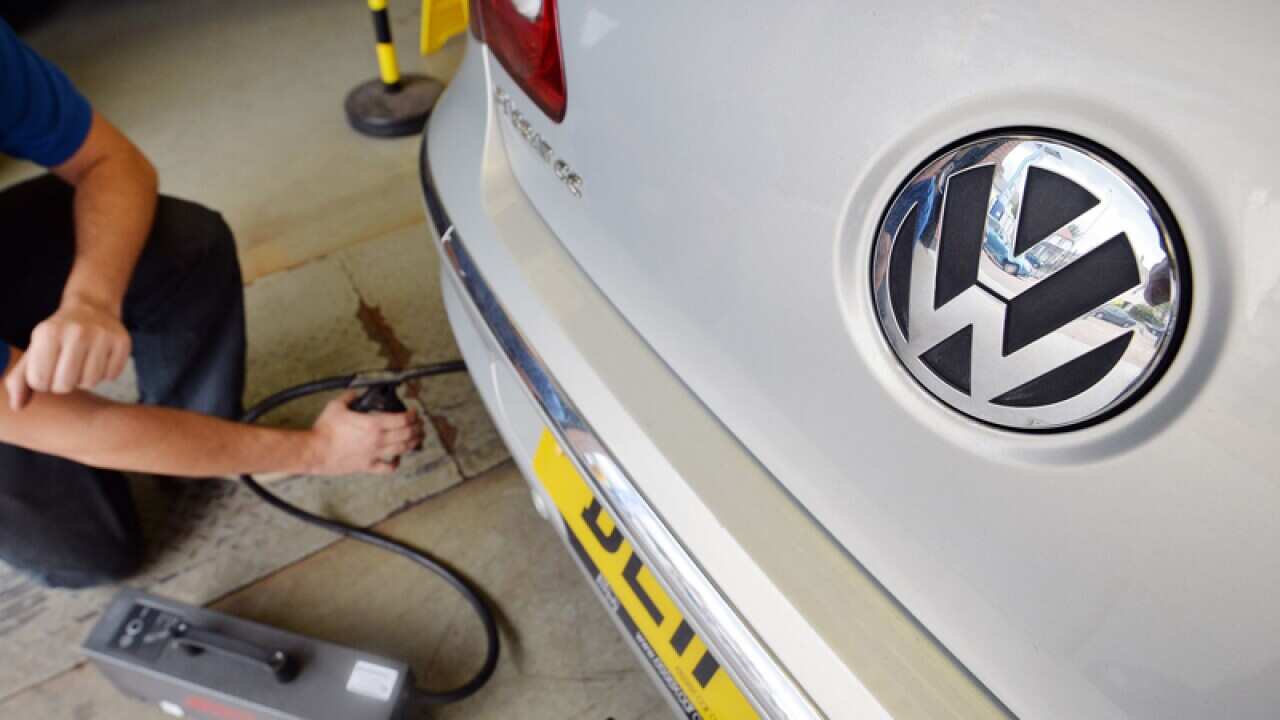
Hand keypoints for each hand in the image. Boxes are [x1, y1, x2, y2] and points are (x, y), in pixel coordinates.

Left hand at [4, 298, 130, 410]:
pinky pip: (111, 376)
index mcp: (48, 333)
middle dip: (64, 384)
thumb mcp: (35, 350)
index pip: (40, 381)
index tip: (48, 369)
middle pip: (65, 384)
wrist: (93, 308)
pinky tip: (100, 359)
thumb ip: (20, 379)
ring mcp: (102, 336)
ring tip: (83, 363)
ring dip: (85, 379)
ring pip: (90, 382)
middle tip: (66, 370)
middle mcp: (76, 332)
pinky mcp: (122, 342)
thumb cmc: (59, 337)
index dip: (43, 382)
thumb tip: (18, 406)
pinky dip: (104, 373)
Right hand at [306, 391, 424, 475]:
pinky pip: (387, 468)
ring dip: (413, 443)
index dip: (412, 415)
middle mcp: (378, 440)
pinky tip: (397, 459)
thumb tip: (356, 392)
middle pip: (407, 434)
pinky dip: (396, 463)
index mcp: (373, 424)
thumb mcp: (336, 406)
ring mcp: (374, 455)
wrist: (314, 451)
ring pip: (402, 450)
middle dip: (417, 428)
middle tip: (419, 424)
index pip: (402, 420)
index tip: (414, 412)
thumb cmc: (324, 430)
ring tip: (417, 438)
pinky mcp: (367, 466)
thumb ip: (350, 397)